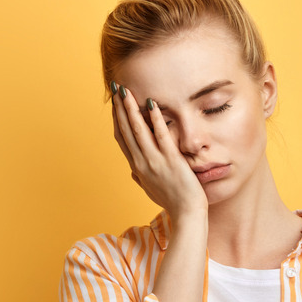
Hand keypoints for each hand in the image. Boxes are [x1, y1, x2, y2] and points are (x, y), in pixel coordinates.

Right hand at [111, 83, 207, 218]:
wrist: (186, 213)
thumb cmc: (171, 201)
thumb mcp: (150, 189)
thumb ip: (140, 177)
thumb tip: (132, 171)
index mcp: (137, 167)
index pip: (122, 138)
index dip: (116, 119)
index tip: (115, 103)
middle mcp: (142, 163)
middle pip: (126, 130)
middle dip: (120, 108)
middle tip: (116, 88)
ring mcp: (155, 161)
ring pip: (138, 130)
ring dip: (131, 109)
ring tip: (126, 91)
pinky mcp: (171, 160)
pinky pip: (161, 136)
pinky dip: (155, 119)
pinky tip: (152, 104)